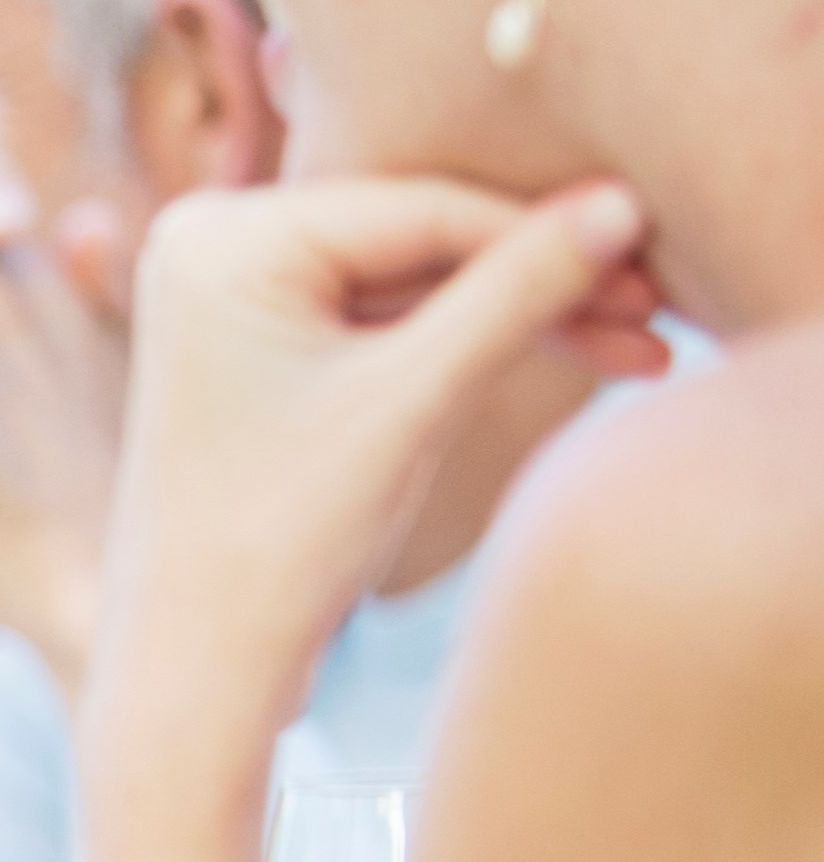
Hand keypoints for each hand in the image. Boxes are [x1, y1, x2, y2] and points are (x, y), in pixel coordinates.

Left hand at [89, 178, 661, 770]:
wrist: (199, 658)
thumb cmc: (283, 536)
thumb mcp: (412, 402)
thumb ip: (514, 295)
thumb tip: (620, 204)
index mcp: (221, 237)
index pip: (422, 211)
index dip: (548, 237)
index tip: (658, 264)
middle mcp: (210, 241)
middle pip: (417, 241)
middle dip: (540, 281)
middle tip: (662, 311)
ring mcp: (231, 293)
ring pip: (410, 284)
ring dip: (518, 316)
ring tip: (645, 350)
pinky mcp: (259, 344)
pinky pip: (380, 321)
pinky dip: (463, 346)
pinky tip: (579, 353)